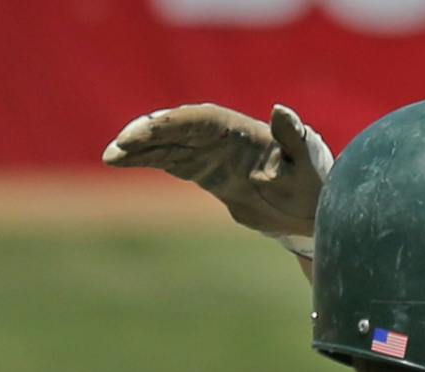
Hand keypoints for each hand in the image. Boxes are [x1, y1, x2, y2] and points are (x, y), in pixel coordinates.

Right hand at [102, 103, 331, 256]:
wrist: (311, 207)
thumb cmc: (313, 181)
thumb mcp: (308, 161)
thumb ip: (294, 136)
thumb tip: (282, 110)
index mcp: (239, 130)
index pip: (197, 121)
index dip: (171, 125)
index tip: (146, 133)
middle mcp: (219, 137)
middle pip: (175, 129)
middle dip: (147, 135)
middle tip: (119, 148)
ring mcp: (209, 154)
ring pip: (167, 145)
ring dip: (139, 148)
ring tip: (111, 155)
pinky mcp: (205, 172)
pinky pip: (169, 161)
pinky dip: (145, 160)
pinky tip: (120, 160)